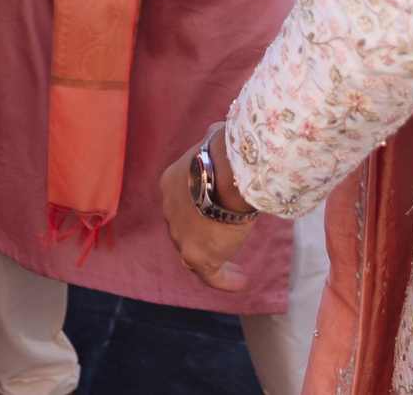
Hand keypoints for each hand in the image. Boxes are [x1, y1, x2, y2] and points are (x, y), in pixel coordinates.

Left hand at [159, 127, 254, 292]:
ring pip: (195, 252)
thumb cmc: (226, 153)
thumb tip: (217, 131)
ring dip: (214, 257)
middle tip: (224, 238)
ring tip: (236, 267)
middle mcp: (170, 211)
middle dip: (201, 233)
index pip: (182, 201)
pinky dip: (225, 279)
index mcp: (172, 183)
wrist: (228, 172)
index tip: (213, 211)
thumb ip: (213, 140)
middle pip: (185, 227)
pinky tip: (241, 280)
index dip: (196, 207)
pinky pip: (211, 275)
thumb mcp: (214, 140)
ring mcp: (180, 235)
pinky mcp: (197, 255)